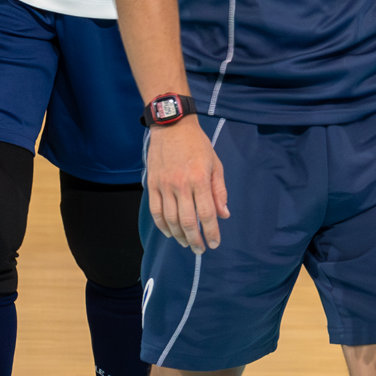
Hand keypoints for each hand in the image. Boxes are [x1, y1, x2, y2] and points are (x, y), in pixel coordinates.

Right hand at [144, 115, 228, 250]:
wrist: (171, 125)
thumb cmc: (197, 144)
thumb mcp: (215, 164)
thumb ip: (219, 191)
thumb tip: (223, 215)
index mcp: (199, 180)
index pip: (206, 214)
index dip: (211, 232)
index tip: (214, 243)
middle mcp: (180, 185)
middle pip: (187, 221)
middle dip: (195, 240)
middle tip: (200, 250)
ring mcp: (164, 185)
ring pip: (170, 219)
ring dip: (179, 235)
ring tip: (186, 243)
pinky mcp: (152, 184)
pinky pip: (155, 210)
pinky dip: (162, 225)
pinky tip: (170, 232)